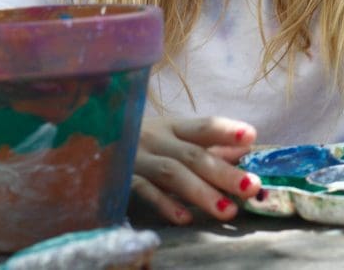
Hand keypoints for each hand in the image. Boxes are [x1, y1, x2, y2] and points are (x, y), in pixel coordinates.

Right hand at [131, 115, 260, 223]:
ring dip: (201, 192)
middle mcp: (156, 139)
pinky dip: (164, 204)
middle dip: (224, 172)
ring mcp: (137, 159)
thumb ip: (209, 146)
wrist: (92, 141)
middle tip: (251, 186)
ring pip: (172, 174)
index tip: (251, 136)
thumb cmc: (145, 144)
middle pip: (193, 155)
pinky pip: (144, 192)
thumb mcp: (175, 139)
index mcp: (174, 126)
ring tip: (228, 210)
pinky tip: (184, 217)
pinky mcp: (120, 180)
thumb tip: (245, 150)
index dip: (226, 130)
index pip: (204, 126)